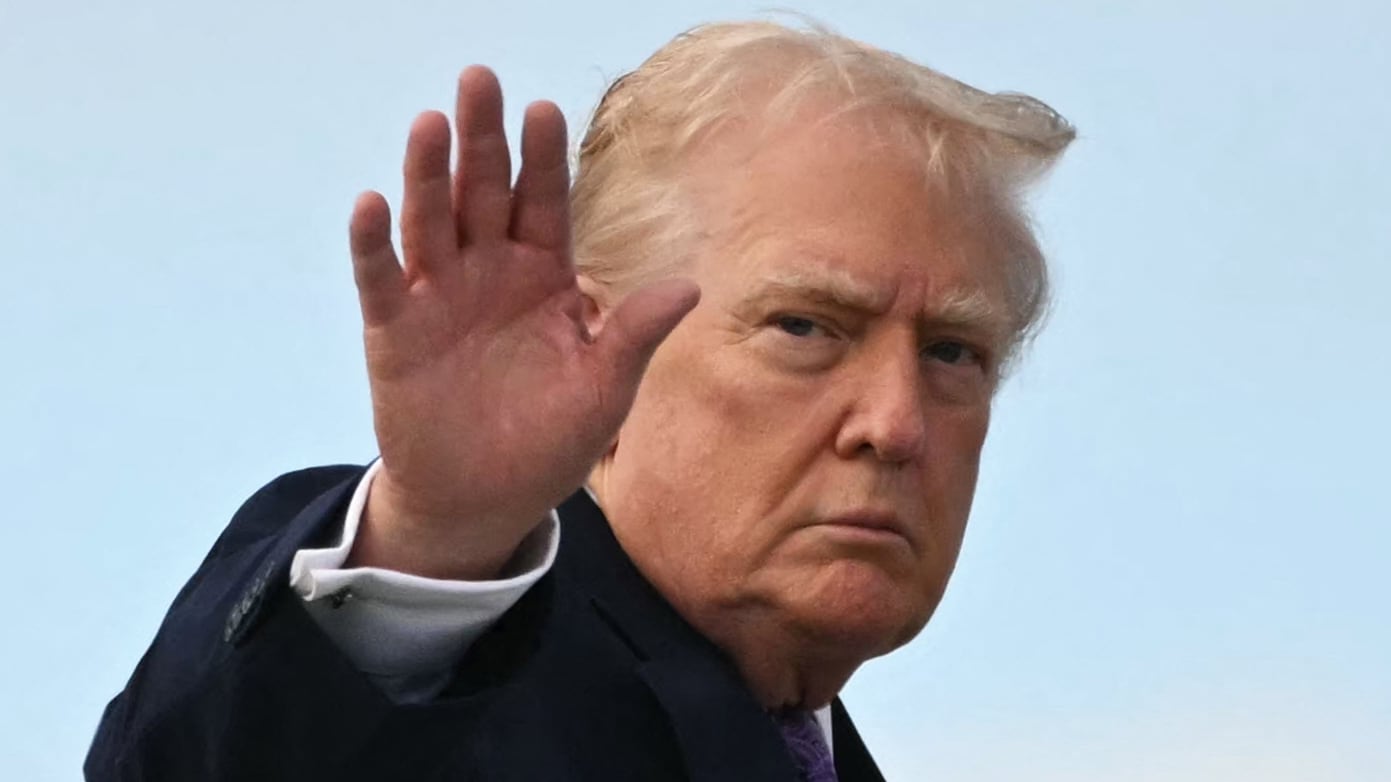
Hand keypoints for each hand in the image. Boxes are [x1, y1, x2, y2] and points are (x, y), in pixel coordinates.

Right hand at [345, 67, 698, 579]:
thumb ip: (635, 334)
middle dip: (482, 139)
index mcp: (544, 276)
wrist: (484, 500)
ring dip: (427, 175)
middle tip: (479, 79)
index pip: (544, 203)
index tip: (543, 109)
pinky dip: (374, 245)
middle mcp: (489, 271)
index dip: (542, 159)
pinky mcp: (394, 330)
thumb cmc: (550, 441)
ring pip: (431, 222)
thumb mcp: (604, 389)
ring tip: (431, 124)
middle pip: (483, 193)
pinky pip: (381, 279)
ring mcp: (438, 296)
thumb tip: (691, 286)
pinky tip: (372, 204)